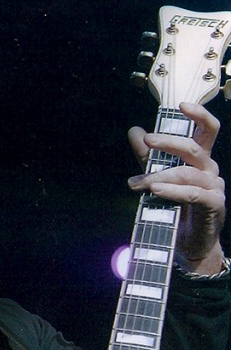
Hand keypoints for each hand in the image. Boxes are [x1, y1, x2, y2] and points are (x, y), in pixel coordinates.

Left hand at [128, 101, 225, 269]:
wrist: (188, 244)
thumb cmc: (176, 210)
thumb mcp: (159, 179)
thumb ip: (149, 157)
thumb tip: (134, 130)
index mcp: (201, 161)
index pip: (208, 130)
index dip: (199, 115)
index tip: (181, 105)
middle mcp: (210, 170)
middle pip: (194, 148)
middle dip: (169, 142)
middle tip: (147, 141)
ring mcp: (215, 187)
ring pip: (188, 173)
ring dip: (159, 176)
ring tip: (136, 183)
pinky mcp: (214, 205)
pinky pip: (193, 194)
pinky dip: (173, 191)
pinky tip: (156, 191)